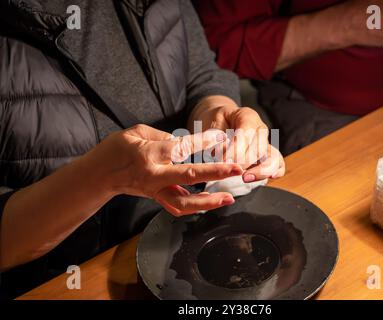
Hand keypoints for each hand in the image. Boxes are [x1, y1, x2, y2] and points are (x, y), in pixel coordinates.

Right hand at [88, 124, 242, 215]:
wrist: (99, 175)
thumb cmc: (117, 149)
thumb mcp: (137, 132)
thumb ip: (164, 136)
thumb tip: (186, 143)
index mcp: (147, 155)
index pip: (179, 148)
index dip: (202, 142)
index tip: (220, 137)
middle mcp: (153, 176)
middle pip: (188, 176)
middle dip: (215, 173)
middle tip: (236, 169)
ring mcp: (155, 191)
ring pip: (184, 202)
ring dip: (209, 202)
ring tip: (229, 197)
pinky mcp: (156, 199)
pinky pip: (178, 207)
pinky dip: (197, 207)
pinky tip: (213, 203)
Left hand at [189, 96, 284, 182]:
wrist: (222, 122)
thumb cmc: (216, 123)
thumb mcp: (211, 124)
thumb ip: (213, 137)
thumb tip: (216, 152)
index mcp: (247, 116)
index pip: (245, 135)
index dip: (235, 150)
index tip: (223, 161)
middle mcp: (260, 128)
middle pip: (259, 148)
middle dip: (244, 162)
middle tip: (230, 170)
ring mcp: (266, 142)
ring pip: (272, 157)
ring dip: (260, 171)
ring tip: (245, 178)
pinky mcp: (268, 154)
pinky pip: (278, 164)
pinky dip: (275, 171)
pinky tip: (268, 178)